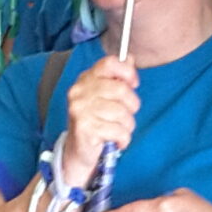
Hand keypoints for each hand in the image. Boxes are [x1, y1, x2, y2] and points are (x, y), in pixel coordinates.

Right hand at [58, 57, 137, 188]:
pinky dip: (123, 139)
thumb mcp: (106, 97)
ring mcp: (80, 109)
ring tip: (119, 130)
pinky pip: (118, 130)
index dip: (127, 72)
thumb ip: (117, 78)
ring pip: (121, 113)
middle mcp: (80, 91)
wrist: (78, 152)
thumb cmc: (96, 122)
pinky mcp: (84, 128)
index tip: (133, 84)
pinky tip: (115, 140)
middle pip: (121, 89)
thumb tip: (131, 59)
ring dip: (127, 126)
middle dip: (131, 106)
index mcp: (86, 79)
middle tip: (126, 116)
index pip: (109, 63)